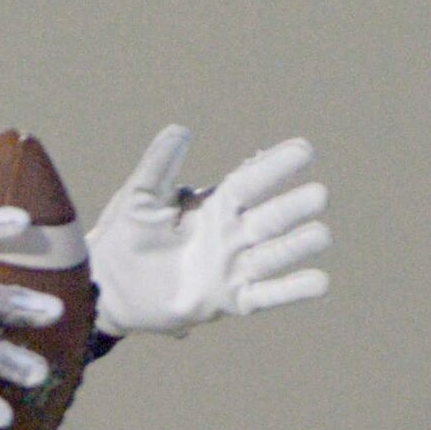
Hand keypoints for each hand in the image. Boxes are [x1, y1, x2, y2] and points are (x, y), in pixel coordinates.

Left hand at [88, 124, 330, 336]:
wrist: (108, 284)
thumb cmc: (126, 235)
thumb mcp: (139, 196)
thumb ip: (159, 165)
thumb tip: (181, 129)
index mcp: (215, 206)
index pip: (251, 182)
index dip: (275, 167)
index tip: (304, 149)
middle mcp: (233, 235)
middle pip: (271, 218)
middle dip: (293, 207)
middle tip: (319, 194)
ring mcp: (234, 268)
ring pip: (274, 255)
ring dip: (298, 246)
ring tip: (321, 234)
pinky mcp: (228, 300)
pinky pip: (266, 295)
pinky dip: (293, 290)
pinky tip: (320, 282)